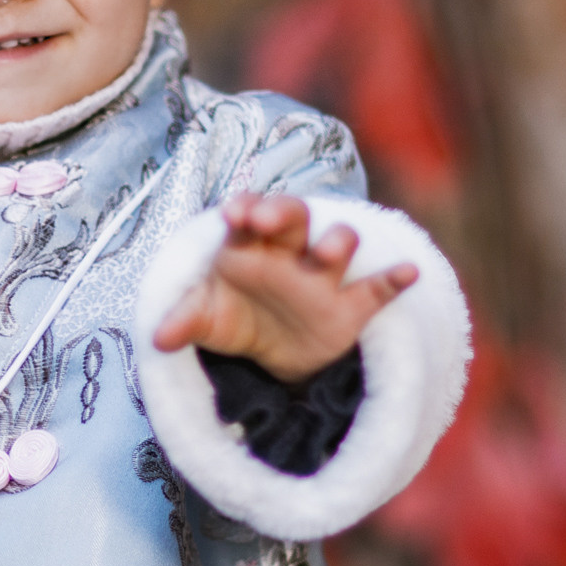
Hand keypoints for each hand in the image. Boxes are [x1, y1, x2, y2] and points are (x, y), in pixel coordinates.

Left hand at [150, 192, 419, 382]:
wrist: (269, 356)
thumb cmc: (233, 318)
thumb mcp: (205, 320)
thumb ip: (183, 320)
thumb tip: (157, 338)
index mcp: (251, 245)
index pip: (249, 215)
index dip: (245, 209)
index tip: (234, 214)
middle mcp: (289, 253)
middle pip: (293, 218)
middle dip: (283, 213)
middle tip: (265, 217)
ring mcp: (323, 279)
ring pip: (337, 247)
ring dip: (337, 243)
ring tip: (330, 248)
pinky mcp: (350, 309)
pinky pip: (376, 291)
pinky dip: (394, 281)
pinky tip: (407, 273)